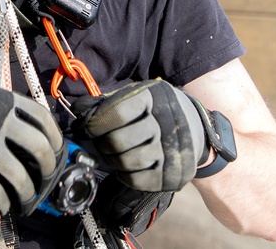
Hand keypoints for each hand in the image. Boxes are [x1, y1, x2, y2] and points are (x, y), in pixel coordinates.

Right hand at [0, 78, 63, 213]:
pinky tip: (4, 205)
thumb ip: (6, 113)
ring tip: (26, 199)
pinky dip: (4, 203)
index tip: (58, 151)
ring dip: (27, 193)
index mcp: (3, 102)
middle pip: (38, 151)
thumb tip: (32, 139)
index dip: (56, 139)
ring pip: (20, 177)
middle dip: (47, 170)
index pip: (43, 120)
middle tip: (45, 179)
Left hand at [72, 80, 208, 191]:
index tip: (88, 128)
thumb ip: (107, 102)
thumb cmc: (156, 110)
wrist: (197, 129)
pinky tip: (126, 167)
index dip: (95, 123)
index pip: (116, 112)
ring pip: (127, 162)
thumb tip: (79, 111)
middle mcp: (166, 122)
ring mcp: (171, 149)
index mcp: (153, 97)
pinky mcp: (174, 173)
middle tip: (100, 143)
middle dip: (102, 144)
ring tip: (113, 154)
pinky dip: (125, 175)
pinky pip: (138, 180)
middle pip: (118, 141)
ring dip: (113, 160)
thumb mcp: (136, 96)